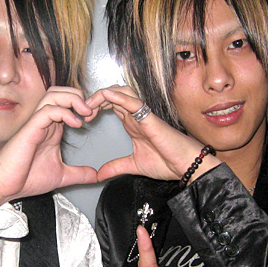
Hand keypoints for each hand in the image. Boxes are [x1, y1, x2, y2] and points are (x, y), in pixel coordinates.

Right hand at [0, 86, 97, 205]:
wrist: (5, 186)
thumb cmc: (26, 178)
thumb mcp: (61, 175)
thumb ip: (79, 173)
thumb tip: (96, 176)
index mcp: (51, 129)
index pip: (67, 103)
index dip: (83, 105)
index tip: (94, 118)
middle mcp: (44, 122)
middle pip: (60, 92)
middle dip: (78, 95)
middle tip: (91, 111)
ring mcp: (36, 123)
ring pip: (53, 95)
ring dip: (72, 99)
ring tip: (85, 112)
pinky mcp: (30, 129)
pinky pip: (47, 110)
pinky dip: (64, 112)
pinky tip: (74, 123)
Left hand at [86, 85, 219, 182]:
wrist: (185, 167)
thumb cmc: (167, 162)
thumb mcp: (133, 165)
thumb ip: (116, 167)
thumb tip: (99, 175)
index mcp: (132, 123)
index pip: (111, 104)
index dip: (95, 106)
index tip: (83, 117)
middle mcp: (136, 115)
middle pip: (113, 94)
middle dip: (96, 98)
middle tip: (82, 110)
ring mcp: (143, 114)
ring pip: (122, 91)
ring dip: (103, 94)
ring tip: (89, 104)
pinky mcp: (149, 118)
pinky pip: (133, 102)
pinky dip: (118, 96)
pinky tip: (105, 96)